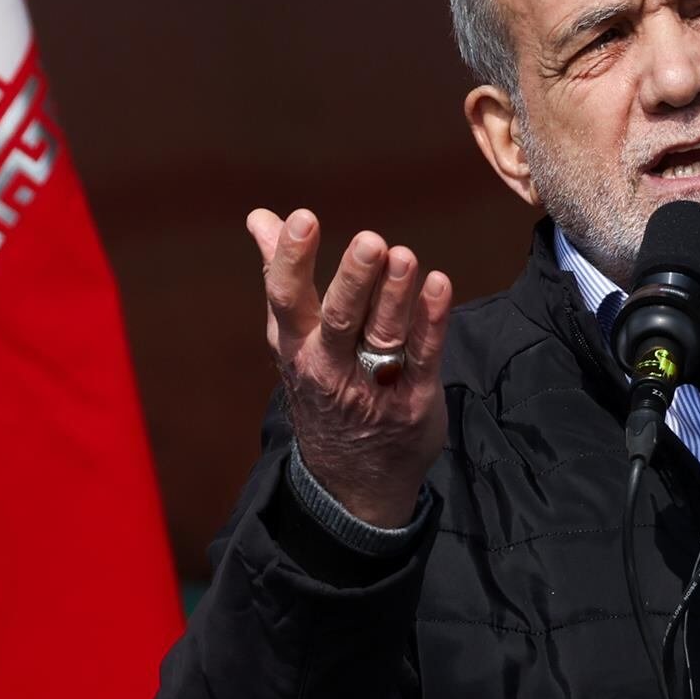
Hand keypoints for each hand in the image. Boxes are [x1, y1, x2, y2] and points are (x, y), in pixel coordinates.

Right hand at [247, 207, 452, 527]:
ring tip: (405, 256)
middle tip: (371, 242)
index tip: (302, 218)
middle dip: (355, 280)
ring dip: (396, 295)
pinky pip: (424, 357)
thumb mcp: (291, 340)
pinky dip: (432, 322)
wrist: (350, 480)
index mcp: (296, 345)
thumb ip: (281, 276)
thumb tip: (260, 219)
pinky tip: (439, 286)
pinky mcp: (414, 398)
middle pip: (339, 318)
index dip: (292, 258)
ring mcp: (373, 385)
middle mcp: (329, 366)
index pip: (287, 298)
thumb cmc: (322, 387)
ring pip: (384, 335)